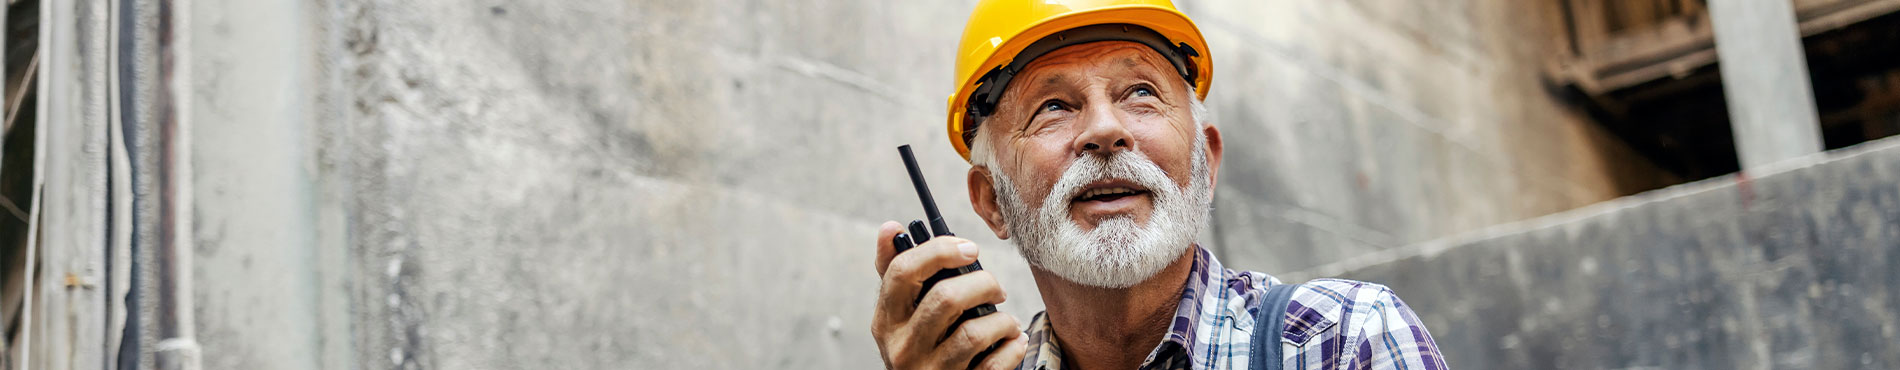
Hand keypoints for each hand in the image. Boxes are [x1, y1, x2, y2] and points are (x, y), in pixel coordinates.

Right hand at [871, 221, 1028, 369]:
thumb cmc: (918, 346)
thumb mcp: (899, 315)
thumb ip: (896, 273)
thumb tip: (891, 227)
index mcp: (886, 320)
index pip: (903, 271)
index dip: (940, 251)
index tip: (969, 248)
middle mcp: (902, 347)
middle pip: (945, 298)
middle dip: (982, 284)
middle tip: (996, 289)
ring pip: (972, 333)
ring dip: (1002, 320)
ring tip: (1008, 320)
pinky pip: (992, 364)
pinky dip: (1011, 348)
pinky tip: (1013, 341)